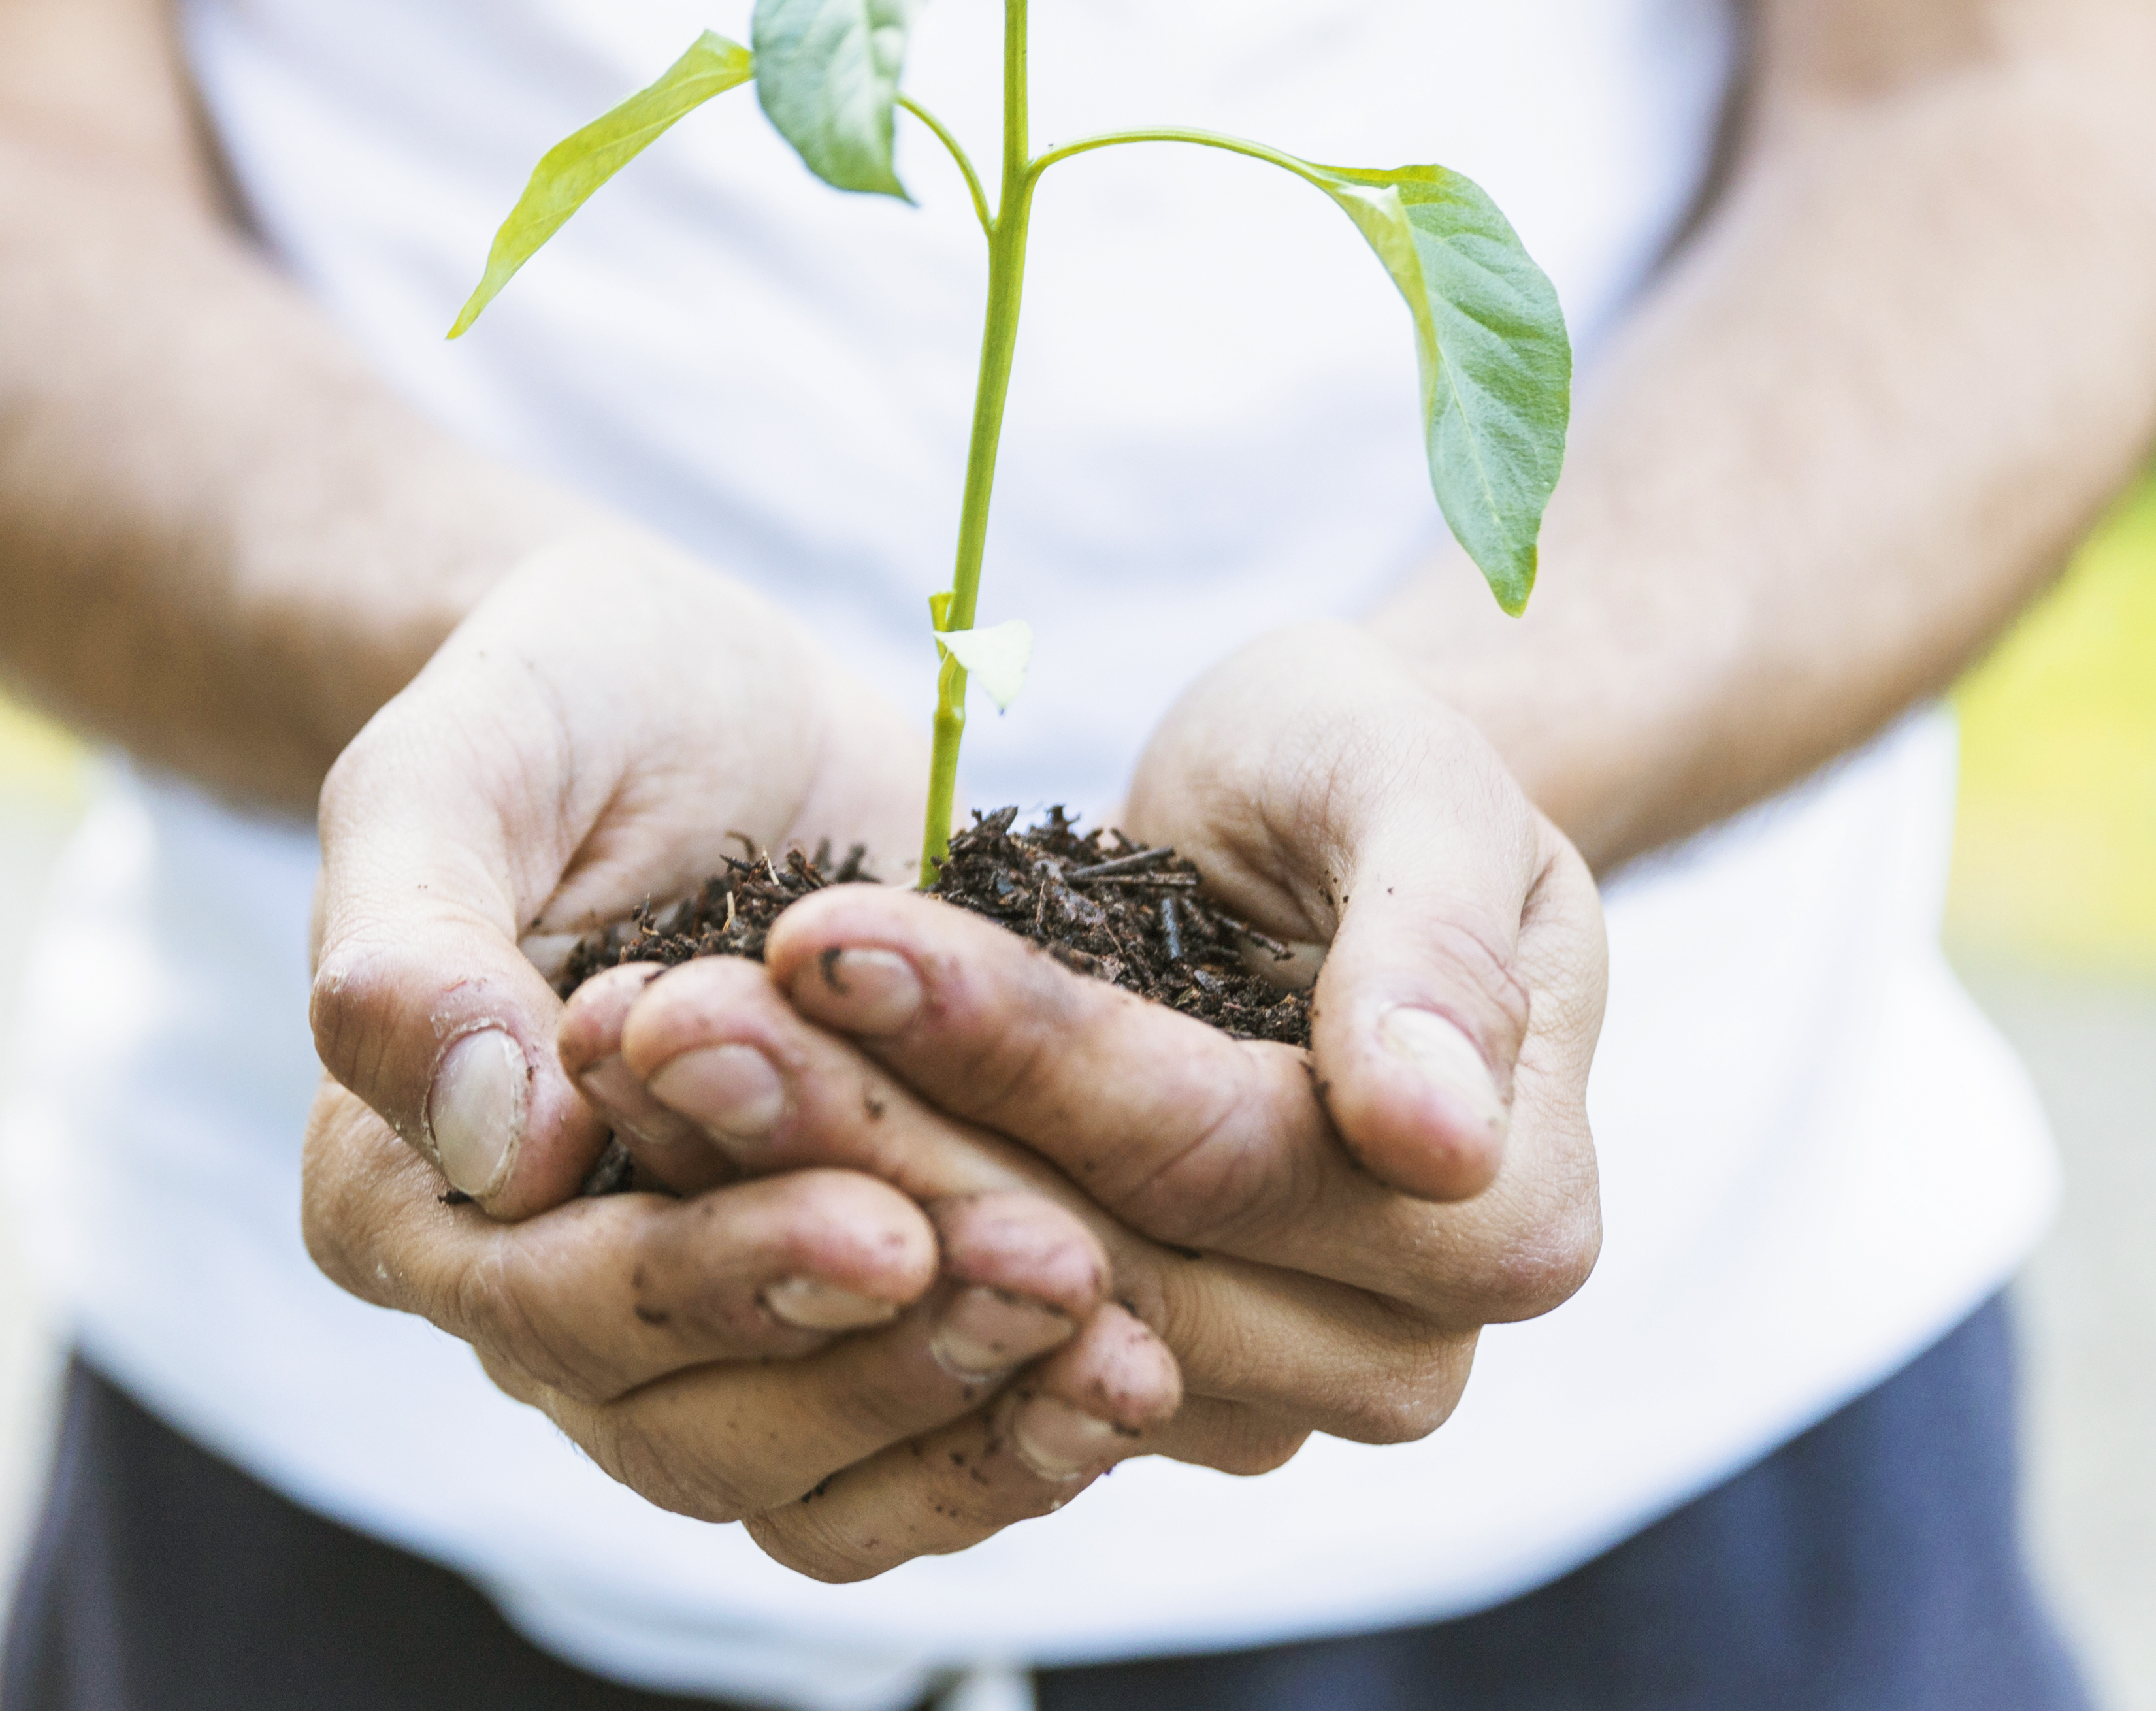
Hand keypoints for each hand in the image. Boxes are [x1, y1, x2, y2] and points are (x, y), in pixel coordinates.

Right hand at [302, 536, 1144, 1527]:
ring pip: (809, 1473)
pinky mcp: (833, 1309)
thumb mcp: (461, 763)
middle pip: (692, 1425)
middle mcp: (541, 1295)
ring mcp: (694, 1324)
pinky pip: (905, 1446)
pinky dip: (1018, 1430)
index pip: (550, 1302)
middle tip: (1057, 1269)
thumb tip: (490, 1145)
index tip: (880, 1229)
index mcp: (406, 1190)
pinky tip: (1143, 1383)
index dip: (715, 1284)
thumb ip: (419, 941)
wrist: (692, 700)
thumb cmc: (554, 706)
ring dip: (971, 1418)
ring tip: (1130, 1349)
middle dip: (882, 1362)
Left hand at [739, 624, 1607, 1496]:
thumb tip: (1436, 1134)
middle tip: (671, 1003)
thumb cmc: (1374, 764)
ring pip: (991, 1309)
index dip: (1024, 1051)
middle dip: (864, 1120)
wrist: (1318, 821)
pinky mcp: (1120, 1379)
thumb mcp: (1411, 784)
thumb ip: (1433, 947)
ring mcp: (1258, 1390)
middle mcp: (1399, 1351)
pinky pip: (945, 1330)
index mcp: (1508, 1217)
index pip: (1222, 1157)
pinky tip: (668, 1109)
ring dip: (799, 1175)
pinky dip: (800, 1215)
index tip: (834, 930)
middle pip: (1089, 1252)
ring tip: (647, 1038)